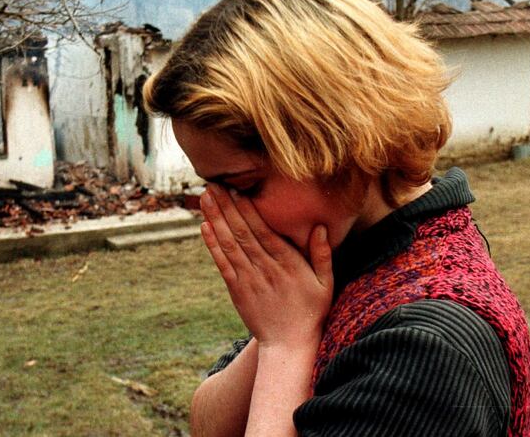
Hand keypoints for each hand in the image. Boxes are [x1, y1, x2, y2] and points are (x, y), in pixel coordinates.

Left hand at [199, 184, 333, 348]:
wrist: (288, 345)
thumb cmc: (311, 311)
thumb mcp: (325, 283)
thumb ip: (322, 254)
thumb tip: (321, 227)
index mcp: (287, 263)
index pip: (263, 231)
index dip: (247, 210)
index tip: (236, 189)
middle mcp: (265, 268)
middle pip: (242, 233)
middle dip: (226, 207)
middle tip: (213, 184)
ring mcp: (248, 279)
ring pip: (229, 244)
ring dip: (215, 219)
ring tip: (205, 197)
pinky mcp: (237, 290)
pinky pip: (222, 264)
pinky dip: (212, 245)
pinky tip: (204, 226)